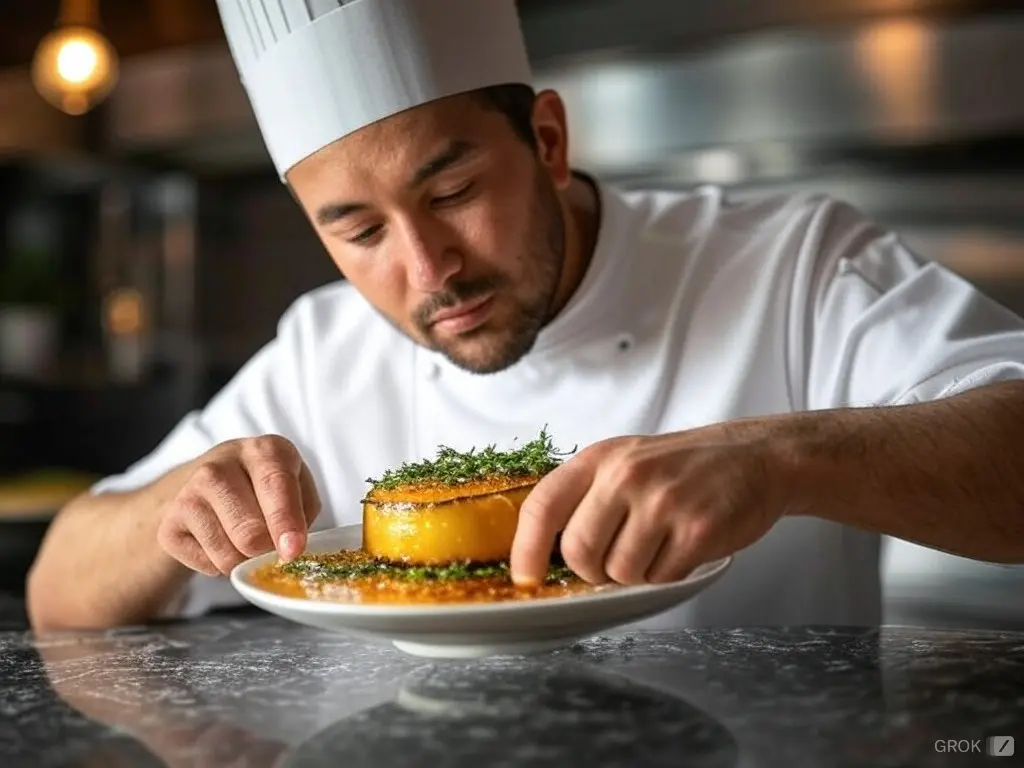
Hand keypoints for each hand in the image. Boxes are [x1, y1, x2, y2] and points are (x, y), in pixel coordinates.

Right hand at [157, 435, 320, 575]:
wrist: (206, 485)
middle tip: (271, 545)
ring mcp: (188, 493)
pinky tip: (220, 540)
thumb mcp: (298, 488)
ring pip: (229, 555)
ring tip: (245, 539)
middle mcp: (221, 465)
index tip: (292, 550)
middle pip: (251, 532)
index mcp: (264, 450)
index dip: (285, 522)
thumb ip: (303, 513)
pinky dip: (221, 565)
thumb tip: (289, 549)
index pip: (276, 485)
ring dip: (245, 561)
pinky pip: (208, 565)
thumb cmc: (267, 488)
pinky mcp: (168, 524)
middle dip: (267, 550)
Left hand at [510, 424, 792, 585]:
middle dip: (593, 571)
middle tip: (615, 560)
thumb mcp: (624, 461)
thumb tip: (547, 553)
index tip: (526, 577)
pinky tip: (681, 548)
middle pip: (580, 553)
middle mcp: (627, 475)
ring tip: (657, 545)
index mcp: (600, 458)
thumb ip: (586, 496)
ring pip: (621, 573)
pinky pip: (661, 579)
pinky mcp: (698, 529)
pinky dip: (667, 575)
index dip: (526, 549)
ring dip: (636, 573)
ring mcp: (664, 501)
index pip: (544, 506)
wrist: (754, 456)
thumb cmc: (682, 466)